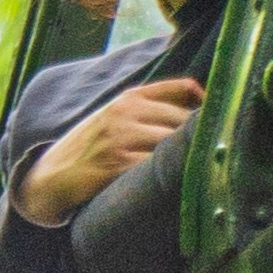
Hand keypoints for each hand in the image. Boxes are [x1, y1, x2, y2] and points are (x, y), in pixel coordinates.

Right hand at [11, 76, 198, 230]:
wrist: (51, 176)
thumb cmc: (94, 147)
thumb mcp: (119, 116)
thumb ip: (154, 106)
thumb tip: (202, 98)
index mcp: (130, 97)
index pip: (182, 89)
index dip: (207, 105)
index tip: (222, 122)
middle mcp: (126, 112)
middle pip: (184, 120)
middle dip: (200, 138)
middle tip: (215, 153)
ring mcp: (120, 138)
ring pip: (173, 144)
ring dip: (188, 158)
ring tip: (199, 170)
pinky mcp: (116, 164)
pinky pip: (157, 168)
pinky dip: (171, 176)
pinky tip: (178, 183)